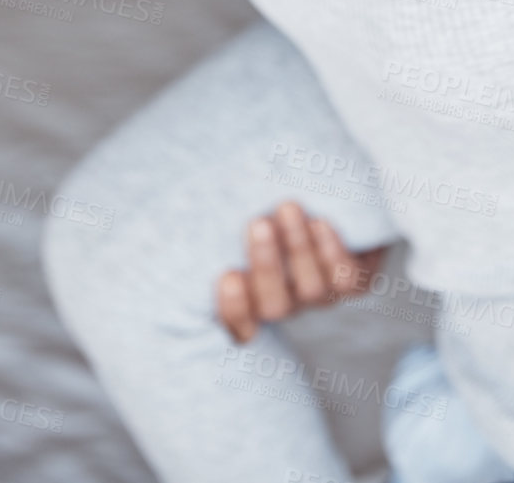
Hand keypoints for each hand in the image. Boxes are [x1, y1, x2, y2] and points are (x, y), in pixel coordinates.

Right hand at [215, 199, 388, 342]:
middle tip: (259, 222)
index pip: (238, 325)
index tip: (227, 276)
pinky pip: (348, 281)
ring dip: (299, 249)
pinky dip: (334, 252)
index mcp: (250, 298)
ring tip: (289, 208)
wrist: (324, 190)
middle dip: (267, 265)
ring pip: (312, 291)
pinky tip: (322, 222)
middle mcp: (285, 302)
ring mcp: (320, 292)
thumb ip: (211, 210)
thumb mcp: (231, 206)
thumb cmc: (257, 196)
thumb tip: (159, 188)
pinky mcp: (354, 278)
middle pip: (274, 306)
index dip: (234, 310)